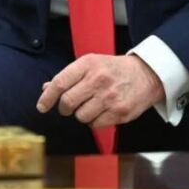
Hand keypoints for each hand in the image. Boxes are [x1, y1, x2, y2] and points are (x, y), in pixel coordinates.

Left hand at [35, 54, 163, 129]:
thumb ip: (68, 76)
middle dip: (64, 108)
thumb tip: (46, 88)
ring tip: (91, 106)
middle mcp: (98, 79)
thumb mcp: (91, 64)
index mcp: (88, 64)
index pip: (60, 83)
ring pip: (81, 116)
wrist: (146, 74)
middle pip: (68, 102)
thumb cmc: (114, 69)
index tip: (41, 107)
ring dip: (81, 115)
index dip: (47, 97)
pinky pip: (95, 124)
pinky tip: (102, 111)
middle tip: (68, 107)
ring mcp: (110, 96)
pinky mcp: (120, 112)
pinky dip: (94, 121)